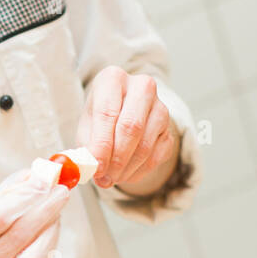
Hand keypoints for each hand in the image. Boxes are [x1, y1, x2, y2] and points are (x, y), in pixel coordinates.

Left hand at [76, 67, 179, 195]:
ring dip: (126, 168)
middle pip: (131, 127)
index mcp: (113, 78)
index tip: (96, 167)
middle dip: (116, 159)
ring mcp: (160, 107)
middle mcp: (141, 87)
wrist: (123, 110)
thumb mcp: (87, 124)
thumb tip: (92, 168)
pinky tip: (125, 174)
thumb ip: (88, 145)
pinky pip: (157, 155)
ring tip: (111, 178)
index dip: (102, 144)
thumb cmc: (101, 115)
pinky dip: (139, 171)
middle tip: (104, 178)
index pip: (107, 113)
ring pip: (145, 144)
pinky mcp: (169, 128)